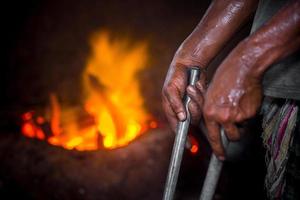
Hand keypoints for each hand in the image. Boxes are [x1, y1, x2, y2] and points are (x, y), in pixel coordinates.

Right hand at [162, 54, 205, 131]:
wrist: (188, 64)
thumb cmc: (175, 76)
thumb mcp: (171, 89)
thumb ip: (175, 104)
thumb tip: (182, 118)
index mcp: (172, 110)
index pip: (177, 128)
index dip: (183, 138)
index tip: (189, 146)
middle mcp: (182, 110)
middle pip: (192, 120)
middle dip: (194, 107)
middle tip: (190, 92)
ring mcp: (192, 106)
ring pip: (200, 112)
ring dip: (198, 99)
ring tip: (193, 86)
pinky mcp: (200, 101)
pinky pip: (205, 104)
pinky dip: (202, 94)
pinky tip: (198, 84)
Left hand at [203, 41, 262, 159]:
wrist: (242, 68)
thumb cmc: (224, 78)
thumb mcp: (209, 94)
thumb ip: (210, 111)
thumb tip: (212, 124)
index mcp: (210, 113)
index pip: (213, 137)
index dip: (218, 149)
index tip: (221, 156)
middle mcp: (222, 117)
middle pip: (231, 137)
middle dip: (233, 135)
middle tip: (235, 126)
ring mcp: (237, 115)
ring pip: (241, 129)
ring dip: (241, 124)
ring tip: (239, 108)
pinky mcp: (250, 113)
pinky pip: (249, 119)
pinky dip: (248, 113)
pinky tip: (244, 101)